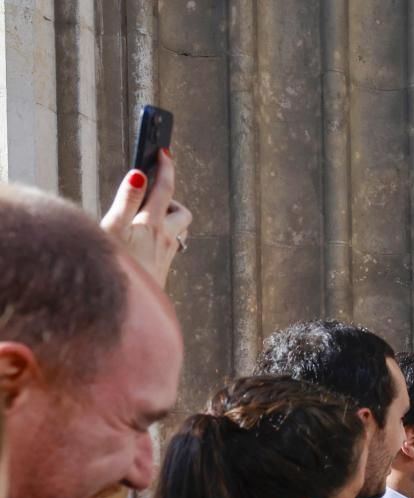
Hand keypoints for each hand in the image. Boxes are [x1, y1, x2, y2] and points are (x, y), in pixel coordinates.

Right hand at [99, 151, 191, 288]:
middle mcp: (166, 238)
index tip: (164, 153)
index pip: (165, 188)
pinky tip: (143, 242)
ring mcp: (167, 254)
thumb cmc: (115, 268)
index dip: (166, 168)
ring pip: (178, 229)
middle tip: (149, 195)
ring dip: (167, 219)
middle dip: (169, 199)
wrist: (128, 308)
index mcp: (152, 224)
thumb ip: (127, 200)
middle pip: (180, 210)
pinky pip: (170, 245)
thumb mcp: (113, 229)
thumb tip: (139, 174)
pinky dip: (161, 236)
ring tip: (142, 219)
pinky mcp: (164, 268)